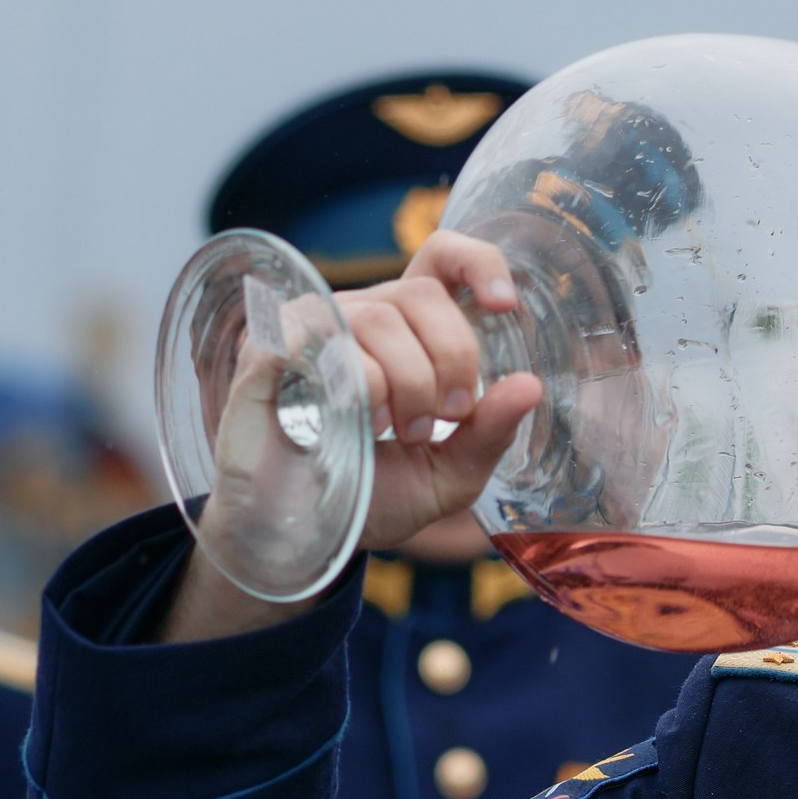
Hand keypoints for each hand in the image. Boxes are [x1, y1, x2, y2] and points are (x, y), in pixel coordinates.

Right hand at [166, 233, 543, 641]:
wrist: (304, 539)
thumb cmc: (371, 498)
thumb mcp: (449, 474)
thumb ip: (490, 432)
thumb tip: (531, 385)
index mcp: (407, 333)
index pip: (441, 258)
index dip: (478, 263)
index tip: (505, 303)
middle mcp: (358, 317)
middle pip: (422, 294)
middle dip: (453, 358)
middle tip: (446, 418)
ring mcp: (309, 328)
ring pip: (379, 319)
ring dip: (407, 384)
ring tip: (397, 433)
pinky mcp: (266, 348)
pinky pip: (321, 337)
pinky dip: (355, 384)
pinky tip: (353, 419)